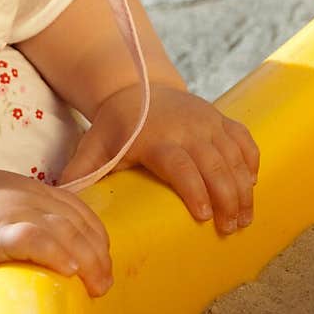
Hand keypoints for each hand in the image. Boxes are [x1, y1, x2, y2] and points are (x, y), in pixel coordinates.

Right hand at [0, 168, 112, 296]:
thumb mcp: (1, 201)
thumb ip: (25, 213)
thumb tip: (49, 243)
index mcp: (32, 189)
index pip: (79, 210)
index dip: (97, 238)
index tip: (102, 262)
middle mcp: (29, 196)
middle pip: (78, 224)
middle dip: (98, 256)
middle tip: (103, 285)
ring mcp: (14, 212)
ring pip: (65, 232)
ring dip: (87, 261)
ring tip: (95, 286)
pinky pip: (35, 239)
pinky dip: (57, 253)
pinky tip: (68, 271)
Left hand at [58, 83, 259, 234]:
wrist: (137, 85)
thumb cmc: (114, 125)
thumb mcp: (94, 145)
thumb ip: (80, 172)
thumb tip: (60, 199)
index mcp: (157, 138)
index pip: (180, 166)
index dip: (194, 190)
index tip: (203, 217)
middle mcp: (187, 129)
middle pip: (215, 166)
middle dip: (228, 199)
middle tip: (232, 228)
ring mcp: (207, 122)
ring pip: (233, 156)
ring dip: (243, 189)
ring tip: (244, 219)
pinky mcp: (220, 118)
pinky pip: (243, 140)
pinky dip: (251, 162)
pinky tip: (252, 185)